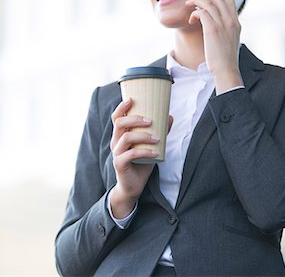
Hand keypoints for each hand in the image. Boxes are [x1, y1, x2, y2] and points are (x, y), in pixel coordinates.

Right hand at [110, 98, 172, 217]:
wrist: (133, 186)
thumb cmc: (141, 163)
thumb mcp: (151, 146)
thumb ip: (159, 132)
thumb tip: (169, 117)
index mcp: (120, 135)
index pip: (116, 117)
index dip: (122, 107)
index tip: (132, 99)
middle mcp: (115, 142)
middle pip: (119, 124)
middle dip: (135, 119)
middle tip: (151, 121)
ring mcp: (116, 153)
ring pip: (125, 138)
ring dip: (143, 136)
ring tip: (157, 138)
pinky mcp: (119, 164)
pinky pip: (130, 154)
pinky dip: (144, 152)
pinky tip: (155, 153)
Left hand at [185, 0, 243, 93]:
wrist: (226, 70)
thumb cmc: (225, 61)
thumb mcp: (230, 43)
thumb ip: (226, 33)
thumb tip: (219, 30)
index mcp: (235, 24)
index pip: (231, 3)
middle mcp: (230, 21)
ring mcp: (222, 24)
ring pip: (209, 3)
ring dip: (197, 1)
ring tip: (189, 3)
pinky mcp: (212, 29)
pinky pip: (202, 12)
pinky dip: (195, 13)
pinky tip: (191, 19)